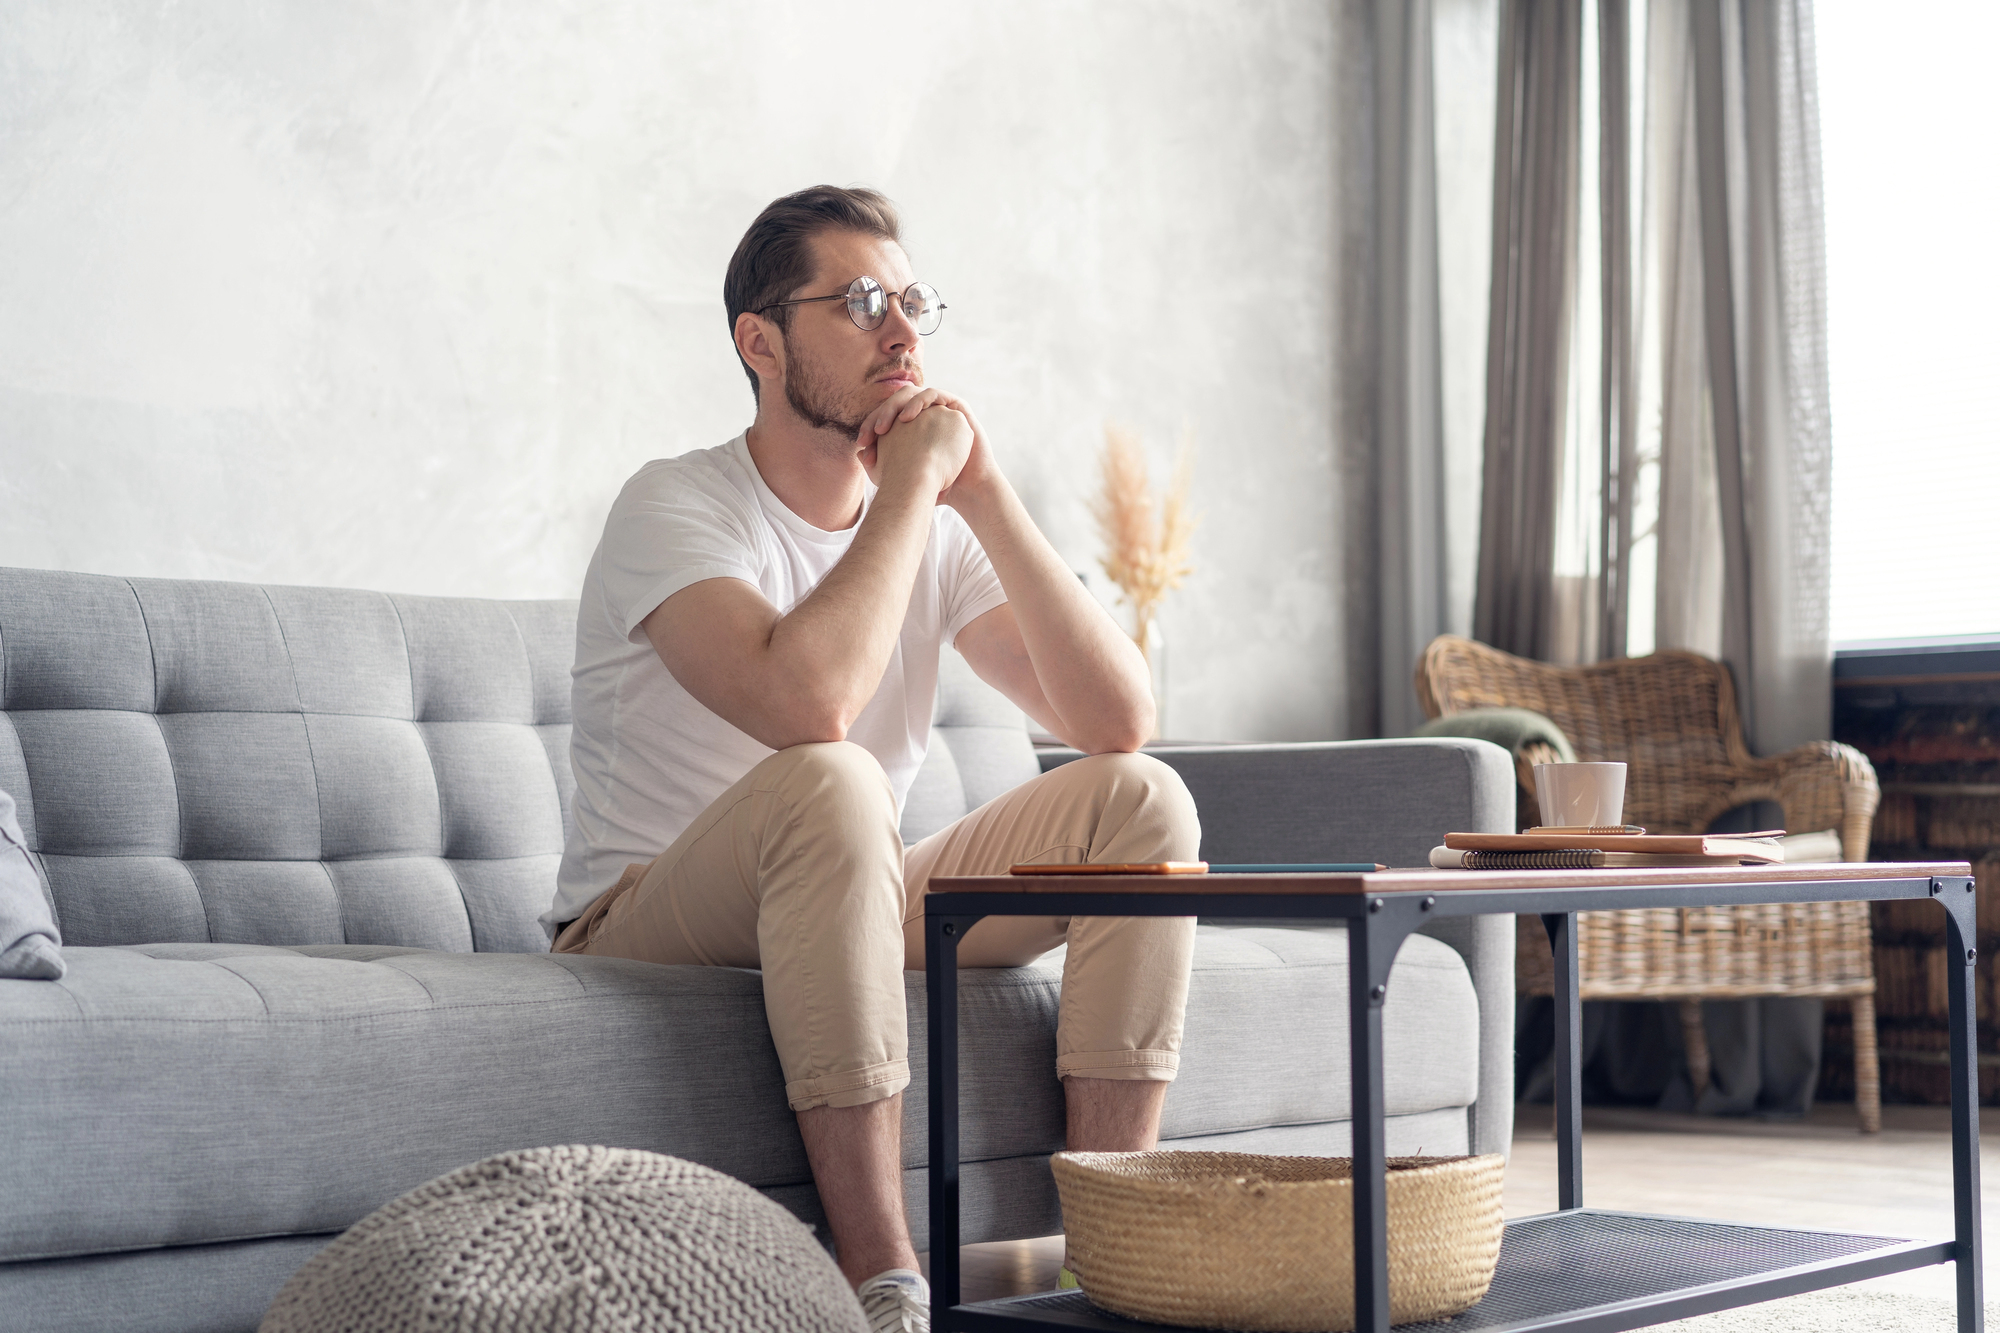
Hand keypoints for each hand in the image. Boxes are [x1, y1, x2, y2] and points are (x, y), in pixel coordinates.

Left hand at [858, 386, 1001, 514]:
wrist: (965, 489)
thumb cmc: (936, 487)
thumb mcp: (905, 477)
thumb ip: (882, 467)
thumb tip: (860, 455)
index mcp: (911, 426)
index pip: (886, 416)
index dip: (870, 426)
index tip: (861, 443)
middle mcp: (925, 414)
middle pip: (896, 402)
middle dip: (880, 415)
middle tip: (872, 433)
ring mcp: (940, 409)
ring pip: (912, 394)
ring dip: (895, 407)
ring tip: (885, 427)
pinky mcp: (957, 407)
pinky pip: (933, 394)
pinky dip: (918, 402)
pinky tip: (907, 418)